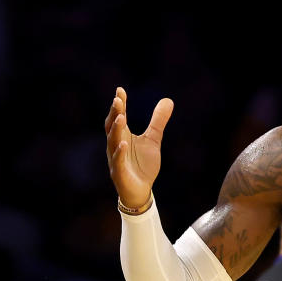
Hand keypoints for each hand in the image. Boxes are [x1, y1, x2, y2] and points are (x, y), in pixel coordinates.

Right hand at [104, 86, 172, 208]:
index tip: (120, 90)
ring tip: (121, 117)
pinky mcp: (119, 173)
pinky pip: (118, 161)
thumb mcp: (153, 140)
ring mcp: (116, 159)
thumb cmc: (142, 164)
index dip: (119, 104)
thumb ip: (158, 121)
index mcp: (122, 136)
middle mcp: (115, 145)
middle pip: (112, 127)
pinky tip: (123, 144)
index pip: (119, 117)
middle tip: (117, 100)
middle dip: (115, 113)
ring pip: (113, 142)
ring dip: (116, 129)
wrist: (140, 190)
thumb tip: (168, 100)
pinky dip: (120, 152)